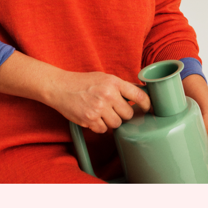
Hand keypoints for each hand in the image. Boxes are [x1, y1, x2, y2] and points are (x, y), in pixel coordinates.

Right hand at [0, 51, 150, 131]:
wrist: (59, 87)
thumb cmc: (82, 82)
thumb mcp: (103, 77)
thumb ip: (121, 86)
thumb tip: (141, 94)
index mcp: (113, 82)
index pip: (139, 95)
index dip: (147, 104)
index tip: (149, 109)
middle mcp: (107, 94)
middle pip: (128, 114)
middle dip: (122, 113)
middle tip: (112, 108)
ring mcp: (98, 108)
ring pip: (116, 124)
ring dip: (111, 121)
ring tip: (101, 112)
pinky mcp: (89, 119)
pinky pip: (103, 130)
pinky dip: (99, 126)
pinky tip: (92, 116)